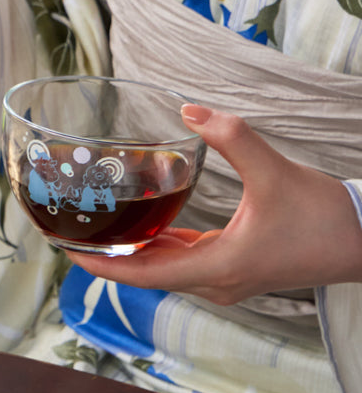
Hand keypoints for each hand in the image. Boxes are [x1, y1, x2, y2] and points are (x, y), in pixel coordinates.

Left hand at [68, 105, 361, 304]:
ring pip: (163, 270)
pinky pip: (184, 264)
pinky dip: (160, 249)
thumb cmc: (325, 216)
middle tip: (69, 235)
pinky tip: (144, 230)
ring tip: (96, 232)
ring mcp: (223, 282)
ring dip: (131, 253)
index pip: (141, 273)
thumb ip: (233, 138)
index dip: (100, 263)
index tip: (66, 251)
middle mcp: (213, 283)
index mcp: (217, 267)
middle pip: (144, 273)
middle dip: (105, 257)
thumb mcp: (275, 171)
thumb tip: (192, 109)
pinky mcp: (232, 273)